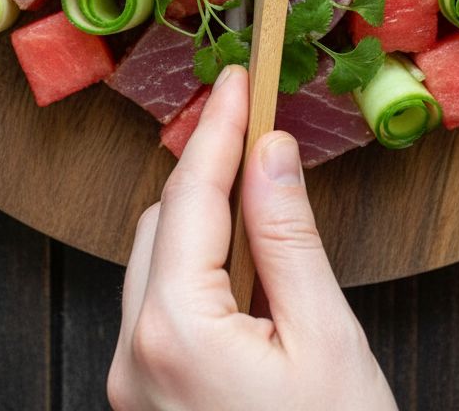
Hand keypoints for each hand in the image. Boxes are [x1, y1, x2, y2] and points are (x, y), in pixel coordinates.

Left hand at [108, 64, 397, 410]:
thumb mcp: (325, 338)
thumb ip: (288, 235)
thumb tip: (270, 151)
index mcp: (174, 333)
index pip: (190, 196)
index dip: (220, 128)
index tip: (242, 79)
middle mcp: (134, 358)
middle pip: (161, 221)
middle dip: (206, 168)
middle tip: (256, 122)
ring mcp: (134, 386)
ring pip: (154, 261)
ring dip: (200, 216)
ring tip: (257, 190)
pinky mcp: (147, 402)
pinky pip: (158, 305)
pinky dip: (194, 264)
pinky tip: (242, 262)